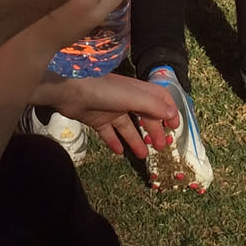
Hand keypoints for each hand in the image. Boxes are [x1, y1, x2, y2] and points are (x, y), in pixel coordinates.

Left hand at [34, 70, 176, 158]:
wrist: (70, 90)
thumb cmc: (104, 90)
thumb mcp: (132, 96)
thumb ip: (153, 106)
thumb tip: (172, 115)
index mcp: (137, 91)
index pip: (159, 99)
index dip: (168, 111)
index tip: (174, 128)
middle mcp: (126, 100)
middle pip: (145, 116)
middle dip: (154, 131)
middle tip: (160, 148)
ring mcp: (111, 110)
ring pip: (128, 127)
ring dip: (136, 140)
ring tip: (143, 155)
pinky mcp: (97, 119)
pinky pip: (109, 133)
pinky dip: (115, 142)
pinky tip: (119, 152)